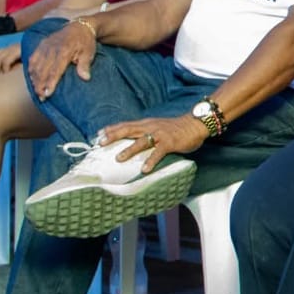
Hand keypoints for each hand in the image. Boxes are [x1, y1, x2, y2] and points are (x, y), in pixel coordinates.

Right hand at [26, 20, 96, 99]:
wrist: (79, 26)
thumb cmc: (85, 42)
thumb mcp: (89, 52)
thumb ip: (85, 65)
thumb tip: (86, 78)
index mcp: (64, 51)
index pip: (55, 70)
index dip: (50, 83)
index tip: (47, 94)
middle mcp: (51, 49)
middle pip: (43, 70)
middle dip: (40, 84)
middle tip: (41, 97)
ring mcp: (45, 46)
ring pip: (35, 65)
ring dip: (35, 79)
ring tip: (37, 91)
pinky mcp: (41, 45)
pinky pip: (32, 58)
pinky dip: (31, 70)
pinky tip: (32, 79)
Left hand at [95, 115, 209, 173]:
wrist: (195, 124)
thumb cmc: (176, 128)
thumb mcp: (158, 127)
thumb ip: (146, 133)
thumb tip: (134, 143)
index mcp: (146, 124)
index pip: (125, 124)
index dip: (112, 129)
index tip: (99, 134)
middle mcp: (150, 127)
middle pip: (128, 130)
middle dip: (114, 136)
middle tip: (101, 143)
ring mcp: (160, 135)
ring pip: (141, 141)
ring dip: (129, 150)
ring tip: (119, 158)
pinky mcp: (169, 143)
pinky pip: (158, 152)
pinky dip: (151, 161)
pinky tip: (145, 169)